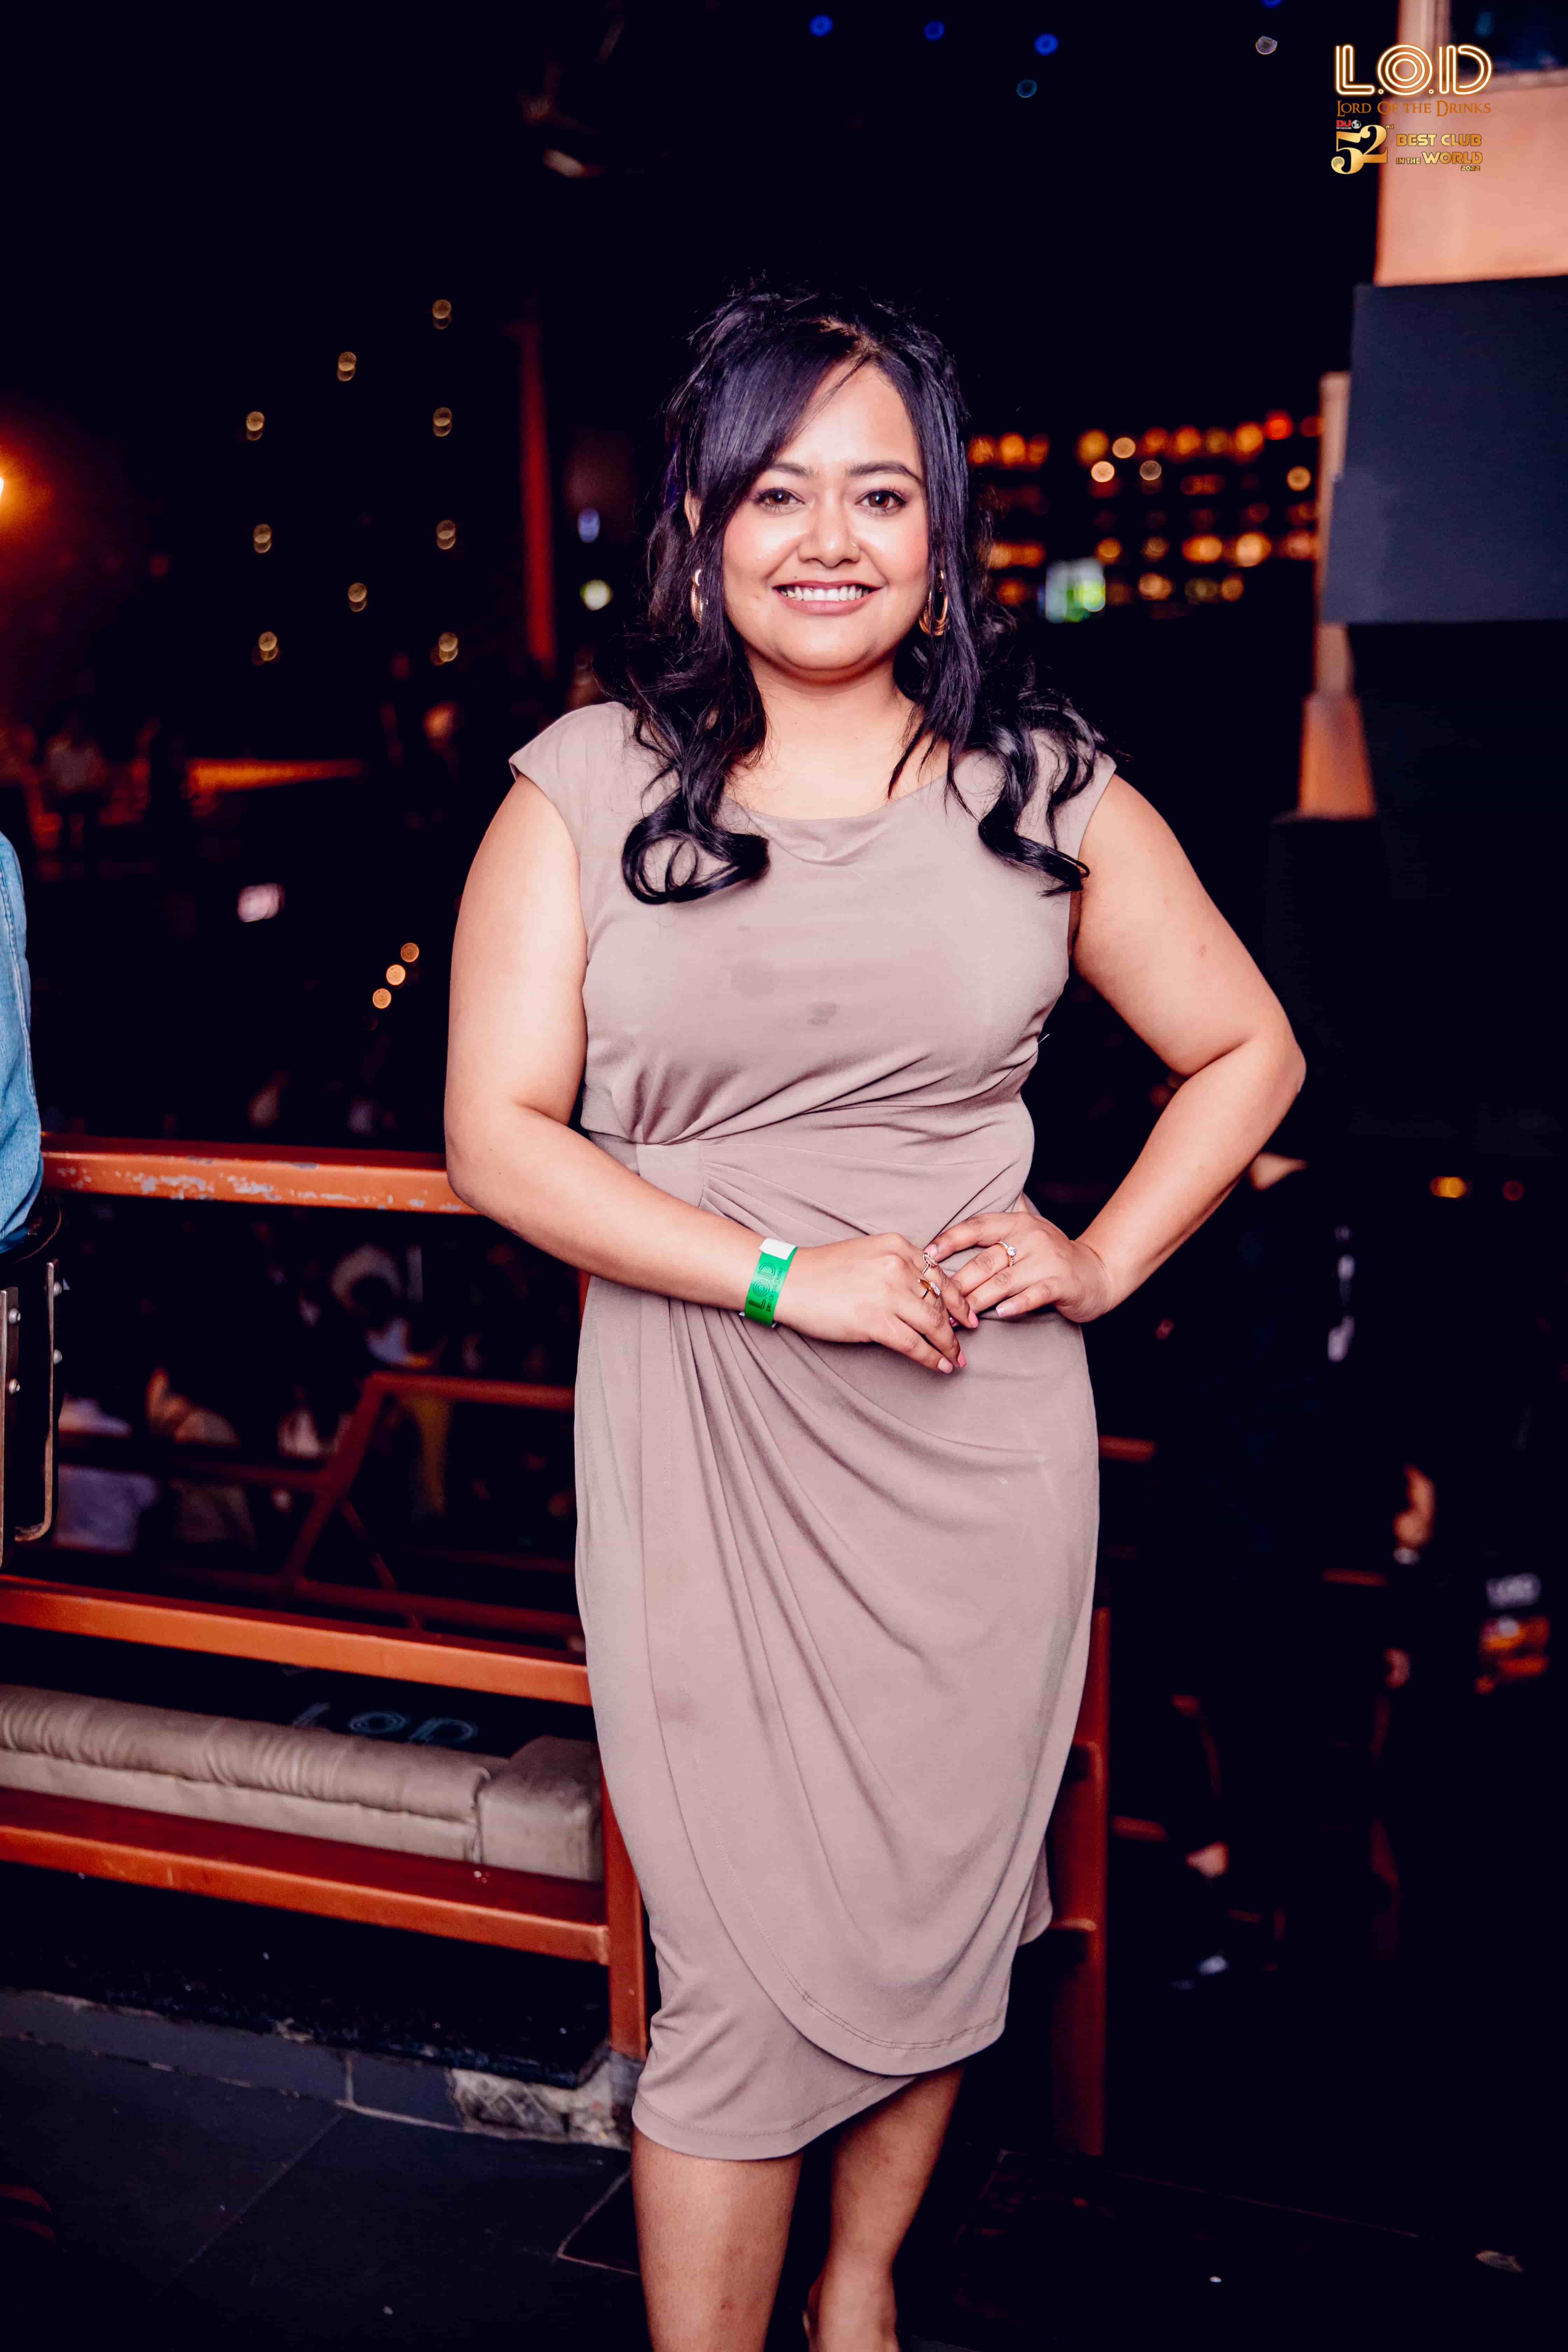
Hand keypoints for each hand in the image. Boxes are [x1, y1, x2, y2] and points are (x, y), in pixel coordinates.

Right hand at [770, 1232, 967, 1373]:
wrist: (788, 1281)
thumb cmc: (823, 1270)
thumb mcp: (868, 1252)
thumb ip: (898, 1265)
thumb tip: (925, 1293)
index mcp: (897, 1246)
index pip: (939, 1275)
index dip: (958, 1298)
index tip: (967, 1313)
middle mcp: (897, 1266)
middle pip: (940, 1300)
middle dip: (957, 1324)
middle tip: (965, 1339)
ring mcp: (887, 1294)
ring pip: (933, 1324)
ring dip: (949, 1345)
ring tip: (956, 1358)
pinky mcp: (875, 1321)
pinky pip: (915, 1344)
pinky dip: (932, 1357)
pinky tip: (941, 1366)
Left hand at [922, 1204, 1114, 1325]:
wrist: (1097, 1273)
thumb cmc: (1052, 1257)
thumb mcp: (1028, 1233)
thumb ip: (1000, 1225)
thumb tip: (963, 1205)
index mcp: (1018, 1223)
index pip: (977, 1226)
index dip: (950, 1239)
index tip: (926, 1254)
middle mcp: (1032, 1237)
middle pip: (985, 1261)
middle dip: (957, 1284)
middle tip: (935, 1302)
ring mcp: (1048, 1260)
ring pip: (1003, 1281)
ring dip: (976, 1301)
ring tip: (956, 1317)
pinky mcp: (1062, 1283)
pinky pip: (1033, 1294)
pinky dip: (1015, 1304)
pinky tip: (999, 1314)